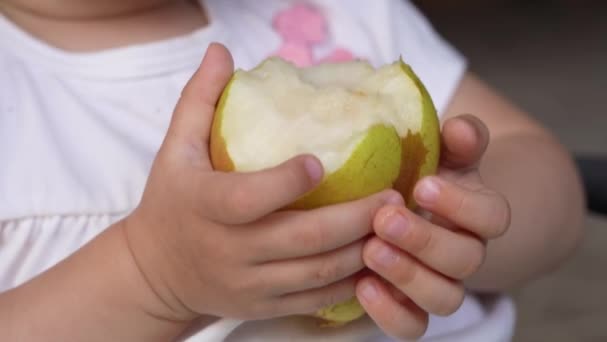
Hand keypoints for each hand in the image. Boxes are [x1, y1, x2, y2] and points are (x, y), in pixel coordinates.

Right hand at [122, 43, 401, 322]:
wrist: (155, 272)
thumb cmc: (171, 201)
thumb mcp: (175, 149)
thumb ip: (199, 100)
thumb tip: (222, 52)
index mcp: (206, 207)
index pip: (250, 199)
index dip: (288, 182)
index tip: (322, 161)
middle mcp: (229, 251)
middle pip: (302, 239)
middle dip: (355, 219)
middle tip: (392, 196)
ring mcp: (249, 284)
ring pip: (317, 273)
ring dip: (362, 251)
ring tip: (394, 226)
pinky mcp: (262, 306)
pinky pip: (314, 300)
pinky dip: (349, 285)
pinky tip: (374, 261)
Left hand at [355, 115, 510, 339]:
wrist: (409, 208)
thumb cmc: (424, 173)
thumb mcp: (442, 151)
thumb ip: (457, 139)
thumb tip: (461, 129)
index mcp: (479, 213)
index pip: (492, 217)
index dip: (461, 205)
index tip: (423, 185)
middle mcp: (466, 254)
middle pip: (466, 260)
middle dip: (425, 240)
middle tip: (385, 219)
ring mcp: (442, 284)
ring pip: (444, 298)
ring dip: (408, 276)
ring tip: (370, 251)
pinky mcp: (412, 307)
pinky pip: (412, 326)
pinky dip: (390, 313)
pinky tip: (362, 286)